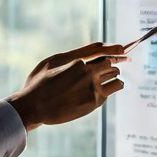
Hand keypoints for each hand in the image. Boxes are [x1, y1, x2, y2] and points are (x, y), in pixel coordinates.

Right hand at [6, 41, 126, 130]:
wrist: (34, 107)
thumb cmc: (39, 83)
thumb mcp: (52, 62)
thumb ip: (72, 55)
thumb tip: (88, 51)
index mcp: (76, 60)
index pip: (101, 50)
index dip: (113, 49)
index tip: (123, 49)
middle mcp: (87, 71)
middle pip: (110, 62)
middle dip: (112, 63)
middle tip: (117, 64)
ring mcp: (92, 86)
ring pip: (115, 74)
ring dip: (113, 74)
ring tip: (109, 77)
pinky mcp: (95, 100)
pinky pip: (113, 88)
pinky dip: (113, 86)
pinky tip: (107, 87)